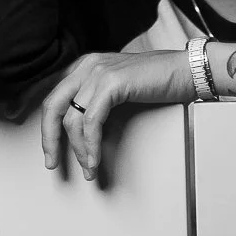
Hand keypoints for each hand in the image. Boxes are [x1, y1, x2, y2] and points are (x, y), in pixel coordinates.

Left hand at [41, 49, 195, 180]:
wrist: (187, 71)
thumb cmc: (160, 82)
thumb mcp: (120, 89)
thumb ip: (98, 100)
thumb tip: (83, 131)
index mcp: (86, 66)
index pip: (55, 98)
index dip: (47, 127)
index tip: (50, 151)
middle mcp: (88, 66)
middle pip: (53, 106)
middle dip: (49, 139)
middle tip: (52, 163)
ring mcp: (98, 72)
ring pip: (73, 119)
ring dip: (78, 150)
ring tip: (88, 169)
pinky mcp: (112, 84)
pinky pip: (91, 122)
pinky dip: (91, 145)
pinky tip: (95, 160)